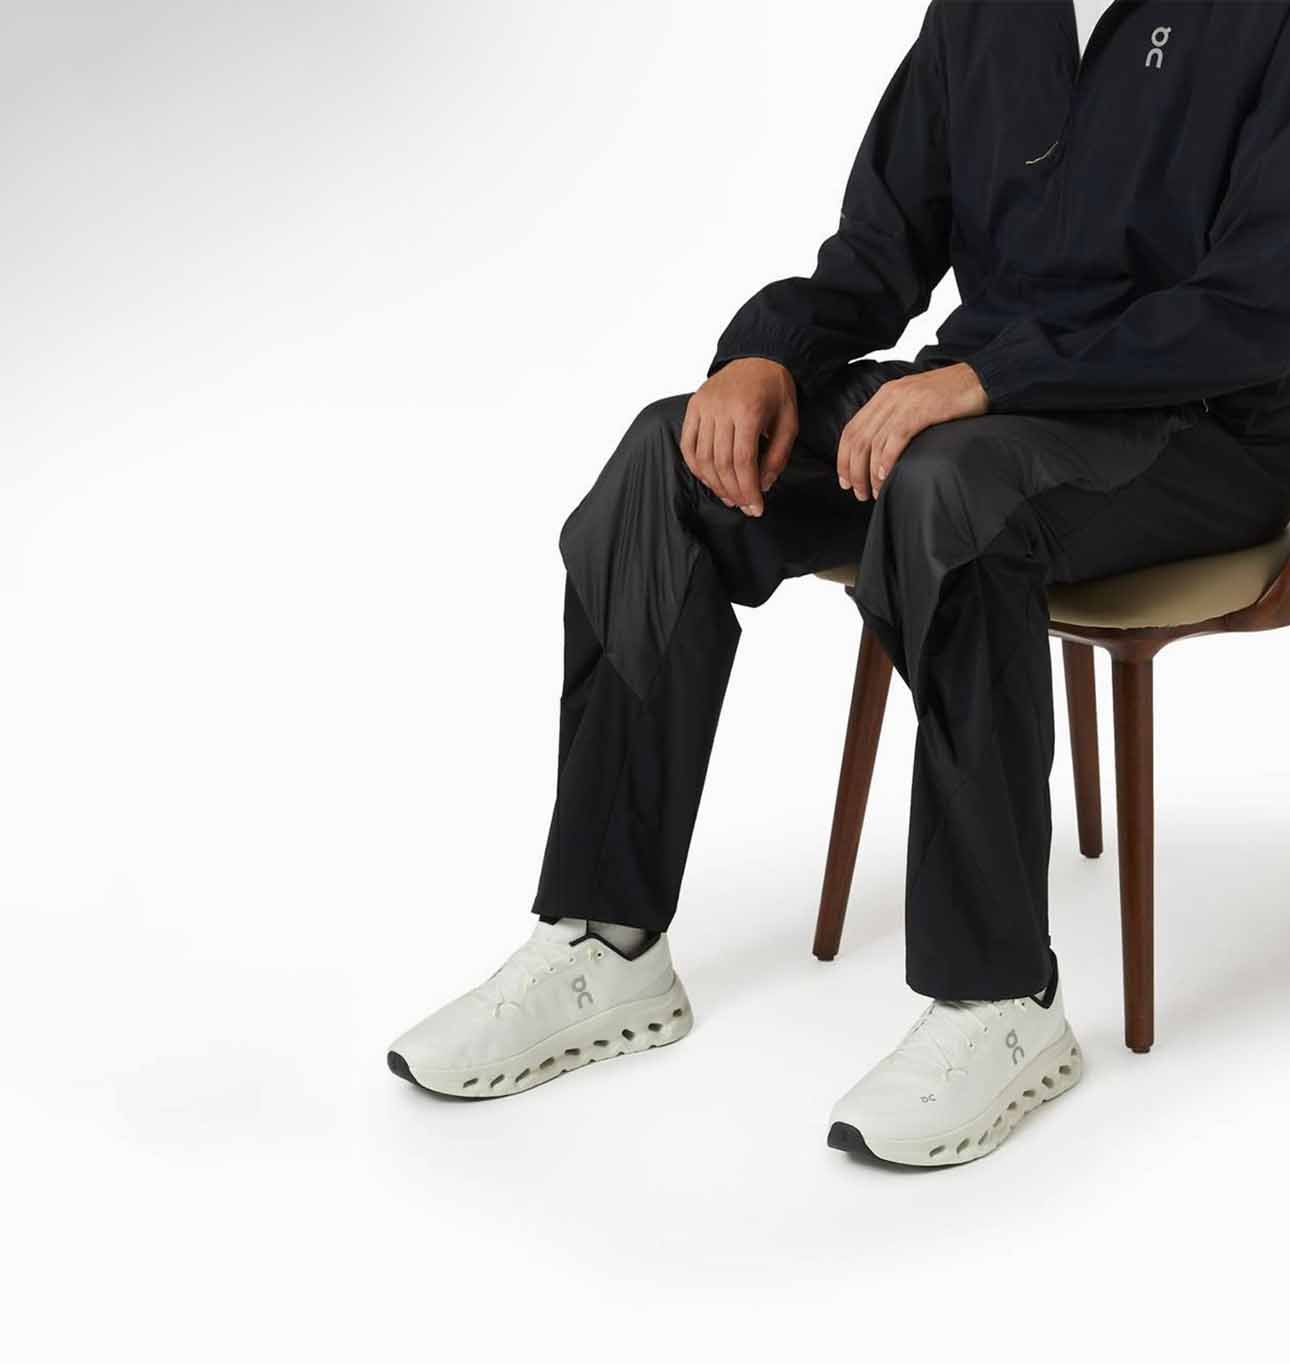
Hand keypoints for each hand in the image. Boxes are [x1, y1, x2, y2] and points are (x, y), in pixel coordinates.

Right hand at [681, 358, 797, 516]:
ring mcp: (704, 406)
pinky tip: (710, 480)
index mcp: (749, 410)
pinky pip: (688, 445)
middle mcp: (722, 408)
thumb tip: (763, 485)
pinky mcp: (693, 406)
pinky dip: (696, 467)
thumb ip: (778, 456)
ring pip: (702, 457)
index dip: (748, 489)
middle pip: (722, 463)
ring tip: (729, 497)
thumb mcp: (789, 423)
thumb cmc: (776, 391)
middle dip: (734, 491)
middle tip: (744, 506)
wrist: (759, 357)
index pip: (743, 461)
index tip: (756, 508)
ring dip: (715, 483)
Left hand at [837, 363, 987, 500]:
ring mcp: (906, 402)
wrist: (983, 379)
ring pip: (874, 442)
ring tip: (874, 492)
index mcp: (885, 395)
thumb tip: (878, 452)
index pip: (852, 429)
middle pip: (858, 439)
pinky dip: (887, 460)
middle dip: (854, 471)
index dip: (843, 458)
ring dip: (870, 472)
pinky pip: (896, 439)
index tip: (844, 481)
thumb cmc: (952, 397)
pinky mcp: (922, 409)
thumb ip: (895, 420)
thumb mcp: (915, 404)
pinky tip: (886, 476)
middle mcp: (890, 396)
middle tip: (858, 493)